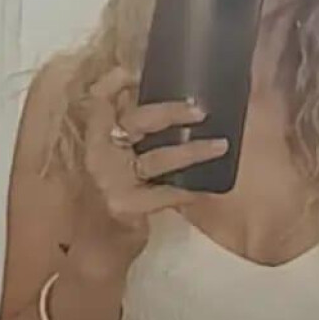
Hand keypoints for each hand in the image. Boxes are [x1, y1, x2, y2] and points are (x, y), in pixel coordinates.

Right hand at [79, 66, 226, 257]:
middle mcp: (99, 153)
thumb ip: (134, 132)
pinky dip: (186, 190)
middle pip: (136, 119)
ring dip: (192, 151)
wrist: (99, 249)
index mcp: (97, 136)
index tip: (143, 70)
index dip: (118, 80)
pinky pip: (163, 194)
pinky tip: (205, 189)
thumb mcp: (117, 159)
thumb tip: (164, 96)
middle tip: (201, 110)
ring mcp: (110, 180)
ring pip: (157, 157)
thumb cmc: (116, 196)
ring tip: (221, 147)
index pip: (101, 97)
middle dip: (170, 111)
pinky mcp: (125, 205)